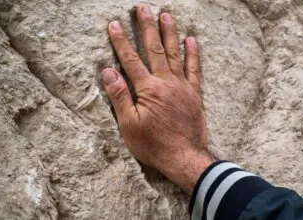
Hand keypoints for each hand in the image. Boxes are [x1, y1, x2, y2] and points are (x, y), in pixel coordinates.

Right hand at [102, 5, 214, 193]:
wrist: (184, 157)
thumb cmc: (154, 144)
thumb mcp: (129, 125)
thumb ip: (119, 97)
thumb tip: (108, 72)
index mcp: (147, 89)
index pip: (130, 60)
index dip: (121, 41)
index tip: (114, 24)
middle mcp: (166, 82)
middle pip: (154, 50)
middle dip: (147, 27)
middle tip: (143, 9)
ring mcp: (182, 86)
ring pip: (175, 54)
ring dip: (169, 33)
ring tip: (166, 15)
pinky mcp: (194, 93)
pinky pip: (194, 69)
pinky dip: (193, 54)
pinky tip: (192, 40)